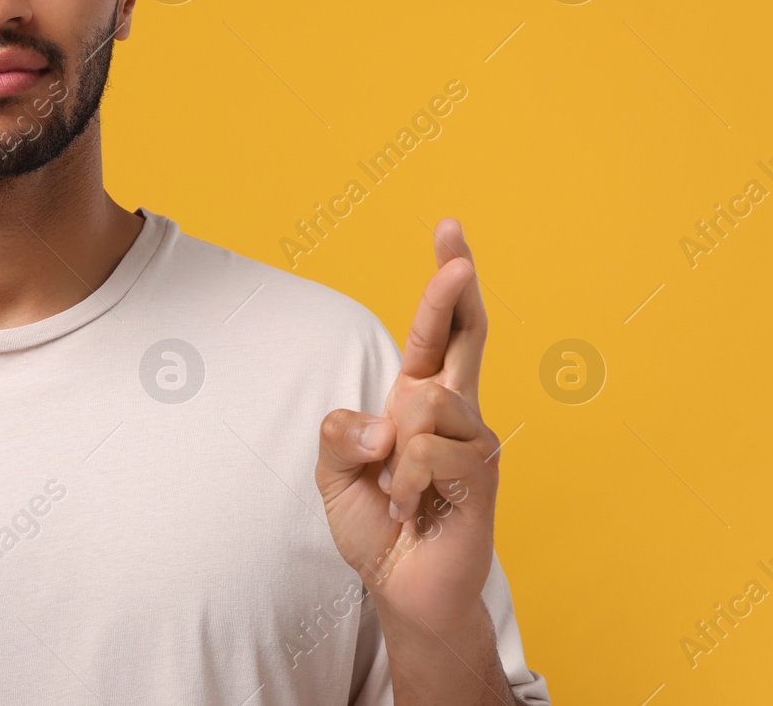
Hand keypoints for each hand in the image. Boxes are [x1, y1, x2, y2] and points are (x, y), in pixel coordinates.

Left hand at [314, 218, 499, 628]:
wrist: (402, 587)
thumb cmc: (376, 523)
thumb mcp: (334, 470)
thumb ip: (339, 432)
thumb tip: (383, 420)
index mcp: (420, 397)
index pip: (439, 329)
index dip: (446, 282)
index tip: (449, 230)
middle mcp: (455, 410)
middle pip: (467, 332)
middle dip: (456, 284)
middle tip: (453, 244)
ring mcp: (474, 440)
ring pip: (424, 402)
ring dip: (393, 453)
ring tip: (397, 490)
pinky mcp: (482, 475)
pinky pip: (426, 454)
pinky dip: (402, 484)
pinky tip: (410, 509)